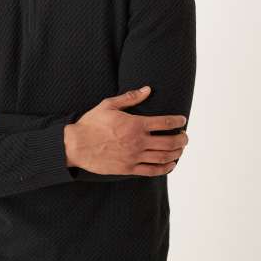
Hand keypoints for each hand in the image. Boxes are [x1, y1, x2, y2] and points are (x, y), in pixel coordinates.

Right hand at [64, 86, 188, 176]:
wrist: (76, 146)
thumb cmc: (91, 124)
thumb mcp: (108, 105)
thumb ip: (130, 98)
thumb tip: (147, 89)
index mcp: (135, 124)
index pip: (165, 123)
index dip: (178, 121)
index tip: (182, 120)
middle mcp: (138, 141)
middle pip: (170, 142)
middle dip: (182, 139)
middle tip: (185, 136)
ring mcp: (134, 157)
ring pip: (164, 157)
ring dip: (176, 153)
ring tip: (180, 150)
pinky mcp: (129, 168)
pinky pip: (153, 171)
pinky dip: (165, 168)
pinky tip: (170, 164)